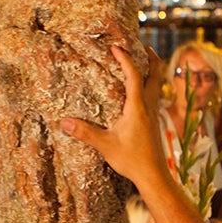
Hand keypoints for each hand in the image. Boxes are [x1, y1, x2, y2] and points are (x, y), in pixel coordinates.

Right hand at [60, 46, 166, 183]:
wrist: (154, 175)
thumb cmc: (132, 160)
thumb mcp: (105, 145)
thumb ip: (85, 133)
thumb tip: (64, 122)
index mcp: (138, 107)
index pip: (133, 76)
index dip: (125, 60)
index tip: (116, 48)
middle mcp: (149, 107)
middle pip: (155, 75)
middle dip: (151, 59)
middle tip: (145, 47)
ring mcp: (154, 115)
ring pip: (158, 85)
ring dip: (153, 71)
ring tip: (146, 63)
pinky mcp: (155, 123)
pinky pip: (155, 97)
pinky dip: (150, 86)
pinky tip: (142, 94)